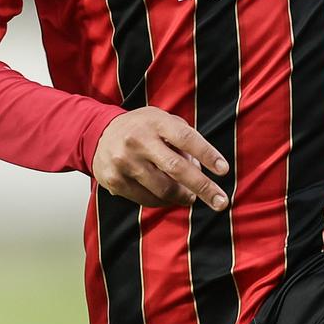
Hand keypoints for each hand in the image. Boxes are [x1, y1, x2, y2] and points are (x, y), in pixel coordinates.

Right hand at [92, 108, 231, 209]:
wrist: (98, 134)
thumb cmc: (142, 128)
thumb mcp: (162, 121)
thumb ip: (184, 138)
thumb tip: (202, 168)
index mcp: (155, 122)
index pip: (186, 138)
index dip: (207, 154)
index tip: (224, 170)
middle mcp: (138, 140)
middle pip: (177, 168)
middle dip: (203, 187)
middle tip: (221, 202)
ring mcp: (124, 161)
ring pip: (163, 189)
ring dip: (183, 197)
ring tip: (192, 197)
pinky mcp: (115, 180)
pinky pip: (147, 199)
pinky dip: (164, 202)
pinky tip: (170, 198)